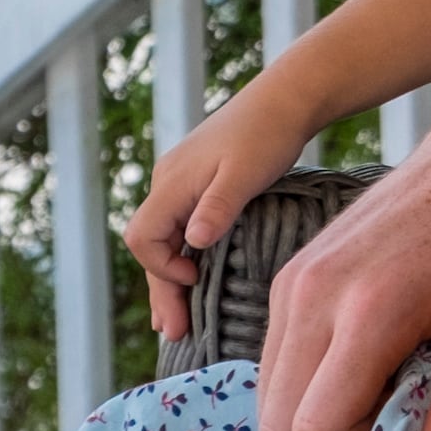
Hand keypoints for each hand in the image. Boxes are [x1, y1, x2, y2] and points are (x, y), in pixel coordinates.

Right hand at [125, 91, 310, 344]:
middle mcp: (168, 182)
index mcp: (172, 183)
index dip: (162, 269)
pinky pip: (181, 226)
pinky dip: (184, 255)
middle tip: (174, 333)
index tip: (195, 282)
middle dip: (162, 289)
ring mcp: (182, 181)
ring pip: (165, 238)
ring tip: (177, 320)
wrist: (287, 97)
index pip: (143, 239)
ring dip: (171, 276)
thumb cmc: (268, 135)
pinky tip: (196, 277)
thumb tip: (193, 244)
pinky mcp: (200, 181)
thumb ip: (218, 209)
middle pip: (151, 245)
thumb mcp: (245, 175)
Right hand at [251, 83, 430, 430]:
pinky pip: (276, 357)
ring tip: (388, 370)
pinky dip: (312, 371)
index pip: (313, 425)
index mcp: (369, 308)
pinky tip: (368, 346)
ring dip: (319, 402)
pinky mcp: (290, 273)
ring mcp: (293, 278)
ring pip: (268, 393)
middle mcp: (314, 292)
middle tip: (397, 400)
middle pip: (277, 421)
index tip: (410, 418)